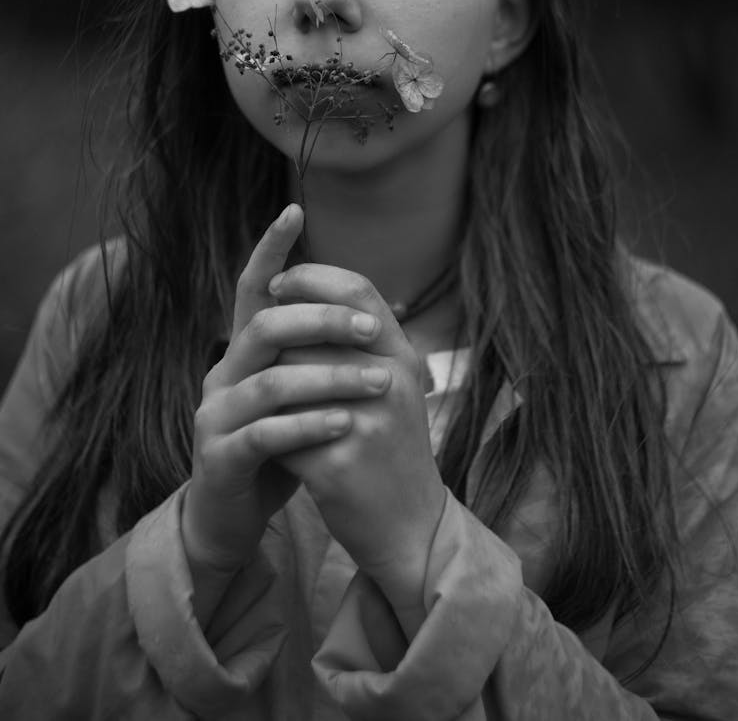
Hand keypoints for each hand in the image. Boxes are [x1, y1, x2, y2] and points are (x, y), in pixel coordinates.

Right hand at [182, 205, 392, 583]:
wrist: (232, 516)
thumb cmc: (276, 447)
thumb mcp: (300, 395)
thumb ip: (321, 355)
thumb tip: (381, 312)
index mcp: (244, 351)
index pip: (251, 288)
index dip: (269, 248)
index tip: (294, 210)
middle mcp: (222, 372)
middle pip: (266, 326)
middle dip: (321, 320)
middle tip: (373, 329)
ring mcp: (214, 415)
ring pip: (269, 381)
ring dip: (328, 378)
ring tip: (378, 383)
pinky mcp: (219, 458)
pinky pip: (265, 434)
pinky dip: (308, 426)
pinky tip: (345, 424)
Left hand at [268, 263, 446, 615]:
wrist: (410, 526)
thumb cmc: (391, 447)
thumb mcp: (392, 384)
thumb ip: (360, 339)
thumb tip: (305, 289)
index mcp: (402, 355)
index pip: (356, 289)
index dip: (312, 277)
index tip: (278, 284)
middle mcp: (391, 381)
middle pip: (311, 332)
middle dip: (278, 344)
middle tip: (262, 355)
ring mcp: (367, 422)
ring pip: (288, 378)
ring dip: (270, 391)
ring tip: (271, 408)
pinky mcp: (339, 464)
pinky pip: (282, 432)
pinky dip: (274, 438)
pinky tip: (277, 450)